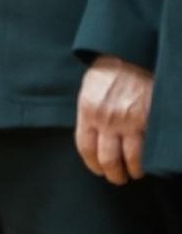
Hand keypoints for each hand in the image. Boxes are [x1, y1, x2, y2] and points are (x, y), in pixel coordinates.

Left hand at [76, 55, 153, 183]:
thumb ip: (90, 114)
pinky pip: (147, 148)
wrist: (129, 56)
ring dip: (132, 171)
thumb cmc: (108, 72)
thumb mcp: (89, 91)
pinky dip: (147, 161)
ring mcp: (128, 121)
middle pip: (107, 158)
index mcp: (87, 111)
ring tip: (133, 173)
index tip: (98, 170)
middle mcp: (106, 119)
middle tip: (117, 178)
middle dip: (112, 173)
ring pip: (129, 159)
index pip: (85, 147)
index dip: (92, 163)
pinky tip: (147, 164)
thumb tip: (93, 137)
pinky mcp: (148, 120)